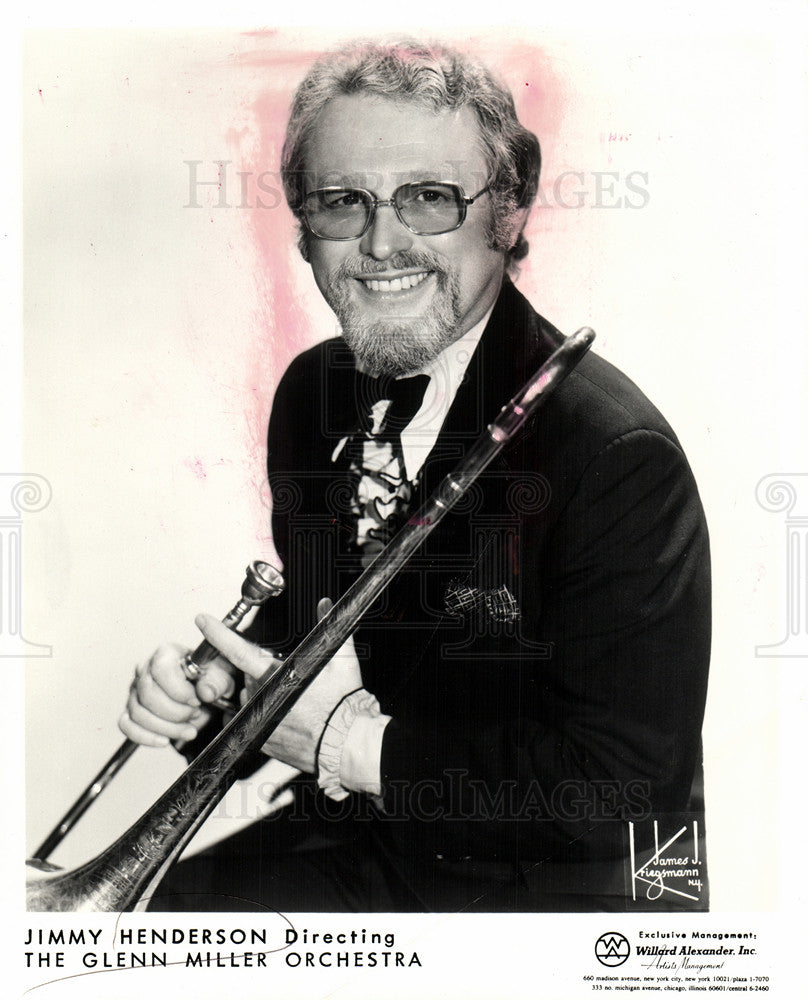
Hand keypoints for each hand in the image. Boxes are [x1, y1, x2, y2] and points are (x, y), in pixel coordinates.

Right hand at [118, 641, 235, 746]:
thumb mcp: (223, 675)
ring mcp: (136, 690)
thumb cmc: (212, 679)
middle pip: (147, 693)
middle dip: (175, 712)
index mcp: (167, 653)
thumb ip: (218, 680)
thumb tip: (205, 692)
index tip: (197, 701)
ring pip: (137, 712)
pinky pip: (126, 724)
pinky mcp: (132, 709)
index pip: (161, 669)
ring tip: (188, 729)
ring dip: (166, 727)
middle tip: (195, 714)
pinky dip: (145, 736)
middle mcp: (146, 669)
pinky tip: (165, 740)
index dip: (179, 690)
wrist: (206, 694)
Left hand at [194, 598, 361, 772]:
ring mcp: (259, 722)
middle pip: (248, 676)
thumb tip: (324, 605)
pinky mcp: (260, 742)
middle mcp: (262, 699)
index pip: (239, 650)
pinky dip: (261, 717)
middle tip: (289, 679)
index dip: (219, 634)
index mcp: (275, 676)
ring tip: (291, 701)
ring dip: (261, 695)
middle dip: (262, 673)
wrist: (348, 744)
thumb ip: (328, 626)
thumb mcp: (341, 659)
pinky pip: (251, 723)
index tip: (202, 621)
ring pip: (248, 700)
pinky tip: (284, 717)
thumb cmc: (344, 703)